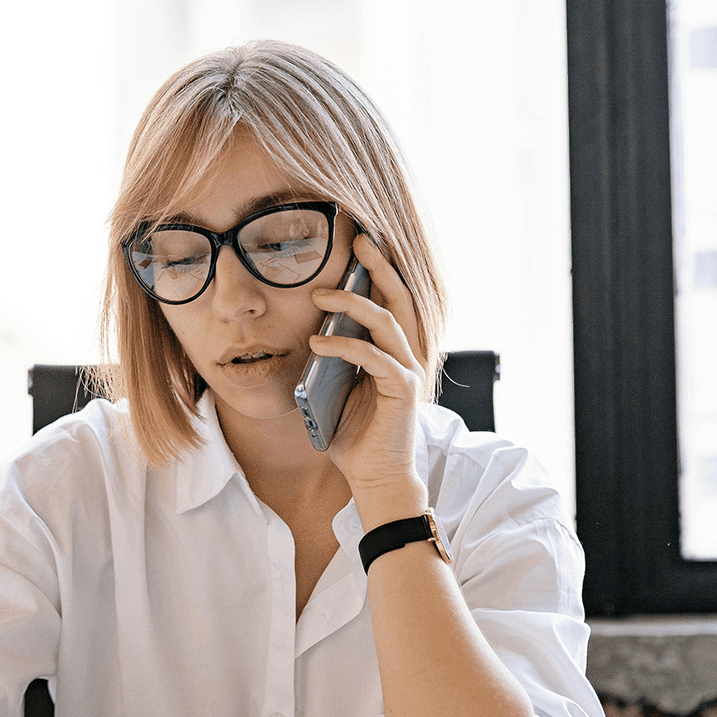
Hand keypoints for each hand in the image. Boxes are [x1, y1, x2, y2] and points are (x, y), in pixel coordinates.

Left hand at [304, 232, 428, 524]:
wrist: (374, 477)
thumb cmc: (354, 435)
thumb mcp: (334, 388)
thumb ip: (331, 359)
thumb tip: (308, 330)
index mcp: (392, 350)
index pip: (390, 299)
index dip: (379, 269)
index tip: (359, 240)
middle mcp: (406, 355)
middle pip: (400, 297)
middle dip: (379, 265)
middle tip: (358, 239)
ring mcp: (408, 371)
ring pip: (387, 321)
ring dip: (352, 303)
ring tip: (319, 294)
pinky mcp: (403, 391)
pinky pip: (374, 358)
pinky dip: (345, 346)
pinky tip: (318, 342)